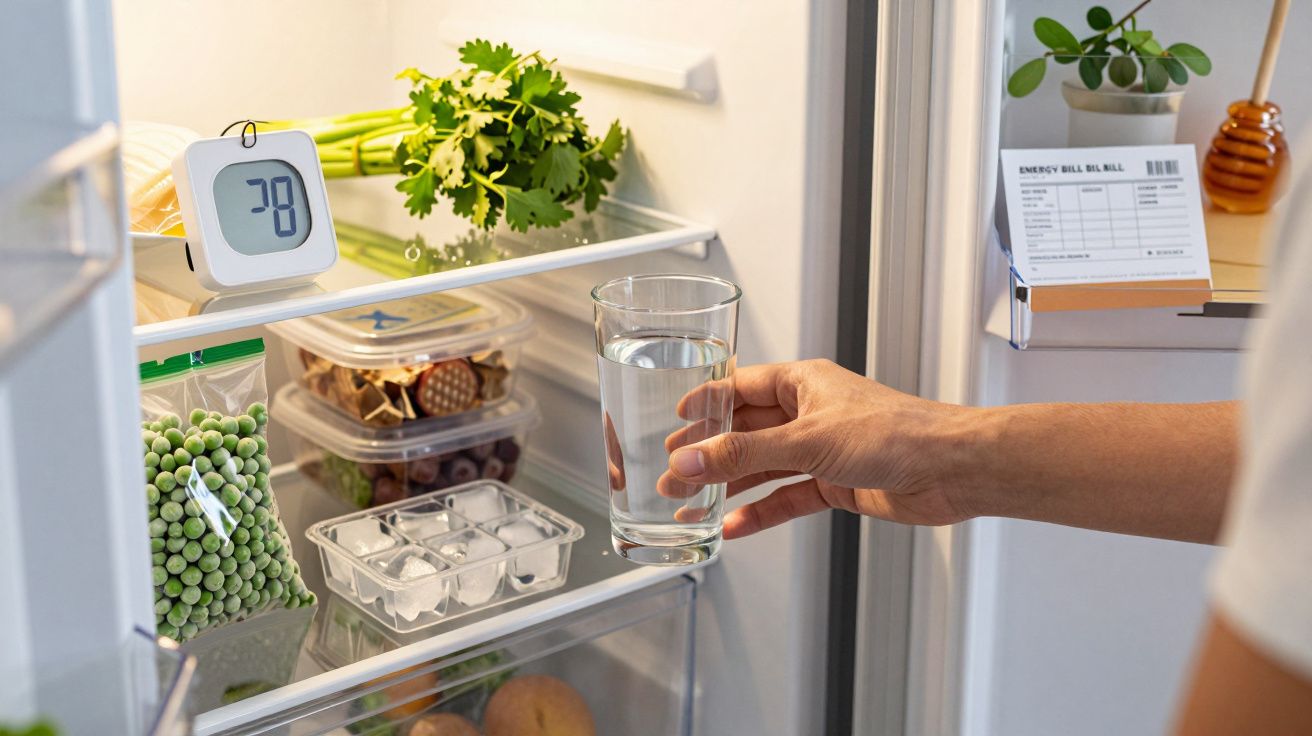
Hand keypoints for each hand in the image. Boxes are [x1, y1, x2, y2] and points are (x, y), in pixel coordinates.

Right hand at [665, 359, 978, 538]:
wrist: (951, 469)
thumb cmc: (897, 432)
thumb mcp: (808, 440)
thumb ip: (746, 453)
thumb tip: (694, 459)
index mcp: (803, 382)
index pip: (740, 387)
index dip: (706, 404)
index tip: (675, 421)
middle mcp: (810, 412)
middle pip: (746, 431)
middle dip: (709, 454)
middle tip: (673, 474)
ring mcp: (822, 449)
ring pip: (762, 467)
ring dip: (728, 486)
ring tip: (690, 504)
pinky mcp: (836, 483)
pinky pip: (787, 497)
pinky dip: (760, 511)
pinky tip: (734, 526)